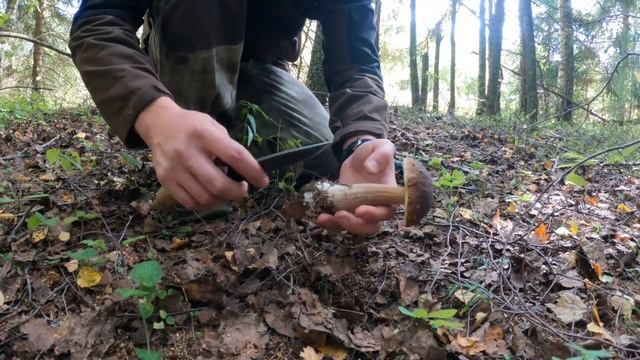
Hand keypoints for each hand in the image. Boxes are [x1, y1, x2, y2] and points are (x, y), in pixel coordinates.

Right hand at [135, 97, 268, 209]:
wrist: (158, 124)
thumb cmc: (191, 125)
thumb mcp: (212, 125)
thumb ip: (228, 146)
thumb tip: (247, 170)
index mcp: (204, 134)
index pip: (235, 156)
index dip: (252, 172)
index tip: (263, 181)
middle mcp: (188, 153)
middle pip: (219, 185)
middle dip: (238, 192)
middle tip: (243, 189)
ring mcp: (175, 169)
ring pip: (205, 198)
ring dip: (222, 200)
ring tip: (226, 192)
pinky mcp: (165, 181)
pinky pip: (190, 203)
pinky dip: (206, 204)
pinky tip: (210, 196)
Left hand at [316, 137, 396, 234]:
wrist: (358, 157)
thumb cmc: (373, 152)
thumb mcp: (381, 146)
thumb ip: (382, 155)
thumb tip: (371, 168)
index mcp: (387, 195)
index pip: (385, 212)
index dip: (374, 215)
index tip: (360, 210)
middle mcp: (375, 207)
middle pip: (369, 226)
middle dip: (354, 225)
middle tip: (339, 216)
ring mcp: (358, 210)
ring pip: (352, 227)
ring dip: (338, 226)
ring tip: (323, 218)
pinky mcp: (344, 209)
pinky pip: (338, 221)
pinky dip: (328, 222)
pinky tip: (318, 216)